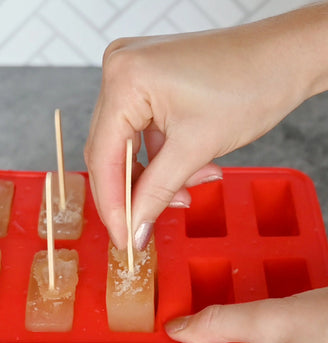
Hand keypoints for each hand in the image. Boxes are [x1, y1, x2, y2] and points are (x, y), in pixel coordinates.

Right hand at [85, 5, 327, 249]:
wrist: (286, 57)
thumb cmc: (251, 84)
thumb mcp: (197, 148)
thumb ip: (158, 192)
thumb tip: (134, 228)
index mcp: (125, 80)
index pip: (103, 157)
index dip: (113, 206)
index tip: (123, 239)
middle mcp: (119, 71)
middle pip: (111, 152)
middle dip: (134, 193)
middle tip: (143, 227)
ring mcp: (133, 75)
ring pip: (129, 146)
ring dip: (155, 177)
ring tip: (188, 191)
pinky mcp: (148, 84)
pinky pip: (144, 133)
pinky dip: (163, 158)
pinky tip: (192, 169)